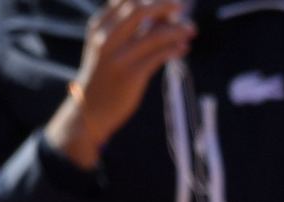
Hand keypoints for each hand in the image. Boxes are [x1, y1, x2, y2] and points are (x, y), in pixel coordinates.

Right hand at [48, 0, 194, 166]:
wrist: (91, 108)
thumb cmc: (105, 74)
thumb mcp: (108, 46)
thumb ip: (129, 30)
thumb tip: (161, 14)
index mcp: (99, 27)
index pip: (124, 1)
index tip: (166, 2)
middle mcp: (107, 38)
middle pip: (138, 10)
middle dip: (163, 5)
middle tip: (180, 6)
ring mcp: (119, 57)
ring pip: (154, 35)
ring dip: (177, 29)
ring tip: (192, 29)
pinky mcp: (131, 75)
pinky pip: (158, 57)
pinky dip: (174, 49)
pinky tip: (184, 47)